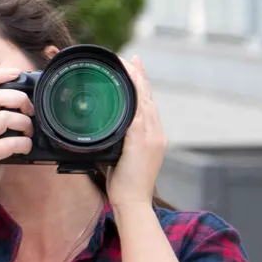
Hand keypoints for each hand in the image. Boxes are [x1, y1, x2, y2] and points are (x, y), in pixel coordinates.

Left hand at [106, 56, 167, 210]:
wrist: (134, 203)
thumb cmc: (125, 186)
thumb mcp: (122, 159)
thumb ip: (117, 143)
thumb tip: (104, 134)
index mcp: (154, 138)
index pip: (149, 106)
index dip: (143, 86)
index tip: (136, 69)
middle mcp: (157, 135)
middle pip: (149, 99)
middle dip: (141, 77)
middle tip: (132, 59)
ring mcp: (152, 138)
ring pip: (145, 102)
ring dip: (137, 81)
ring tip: (129, 64)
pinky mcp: (143, 143)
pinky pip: (139, 114)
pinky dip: (135, 97)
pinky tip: (130, 85)